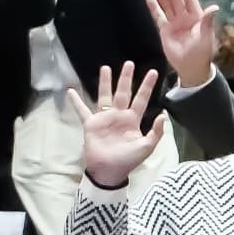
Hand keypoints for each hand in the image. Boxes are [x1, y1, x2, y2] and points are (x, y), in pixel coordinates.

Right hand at [76, 63, 165, 188]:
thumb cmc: (128, 160)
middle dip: (126, 79)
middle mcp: (119, 116)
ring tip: (106, 68)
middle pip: (123, 93)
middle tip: (129, 64)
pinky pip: (82, 110)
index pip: (142, 99)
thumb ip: (155, 132)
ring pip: (105, 96)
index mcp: (133, 120)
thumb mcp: (146, 147)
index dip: (147, 87)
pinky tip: (71, 91)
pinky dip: (76, 102)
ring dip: (105, 83)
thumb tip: (162, 115)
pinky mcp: (91, 124)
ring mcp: (105, 119)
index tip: (154, 72)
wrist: (109, 171)